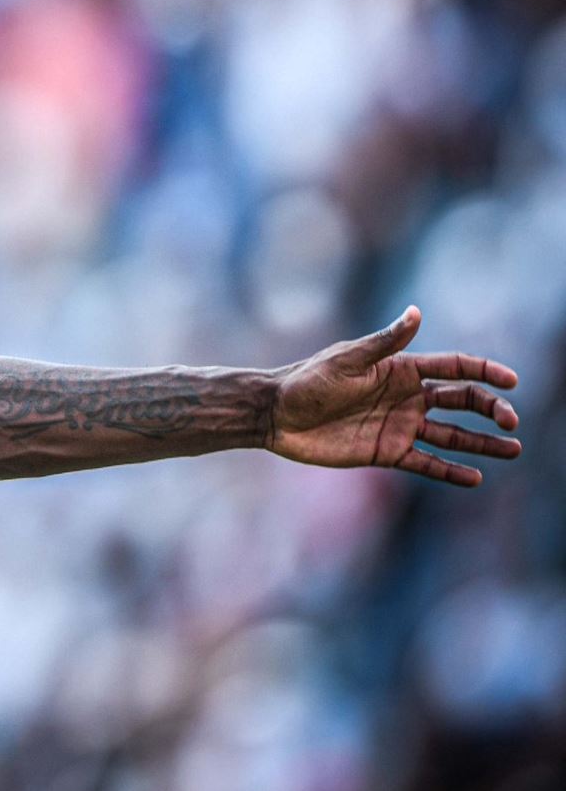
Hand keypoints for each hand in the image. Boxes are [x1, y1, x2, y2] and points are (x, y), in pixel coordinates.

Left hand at [270, 306, 520, 486]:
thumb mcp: (346, 360)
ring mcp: (399, 425)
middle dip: (490, 409)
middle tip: (512, 422)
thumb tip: (416, 312)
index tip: (512, 381)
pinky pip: (426, 462)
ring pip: (452, 435)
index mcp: (400, 369)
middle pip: (461, 401)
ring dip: (482, 443)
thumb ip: (385, 343)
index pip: (452, 367)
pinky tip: (475, 478)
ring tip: (513, 450)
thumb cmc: (307, 381)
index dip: (484, 372)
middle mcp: (406, 397)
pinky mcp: (387, 452)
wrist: (276, 415)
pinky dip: (450, 471)